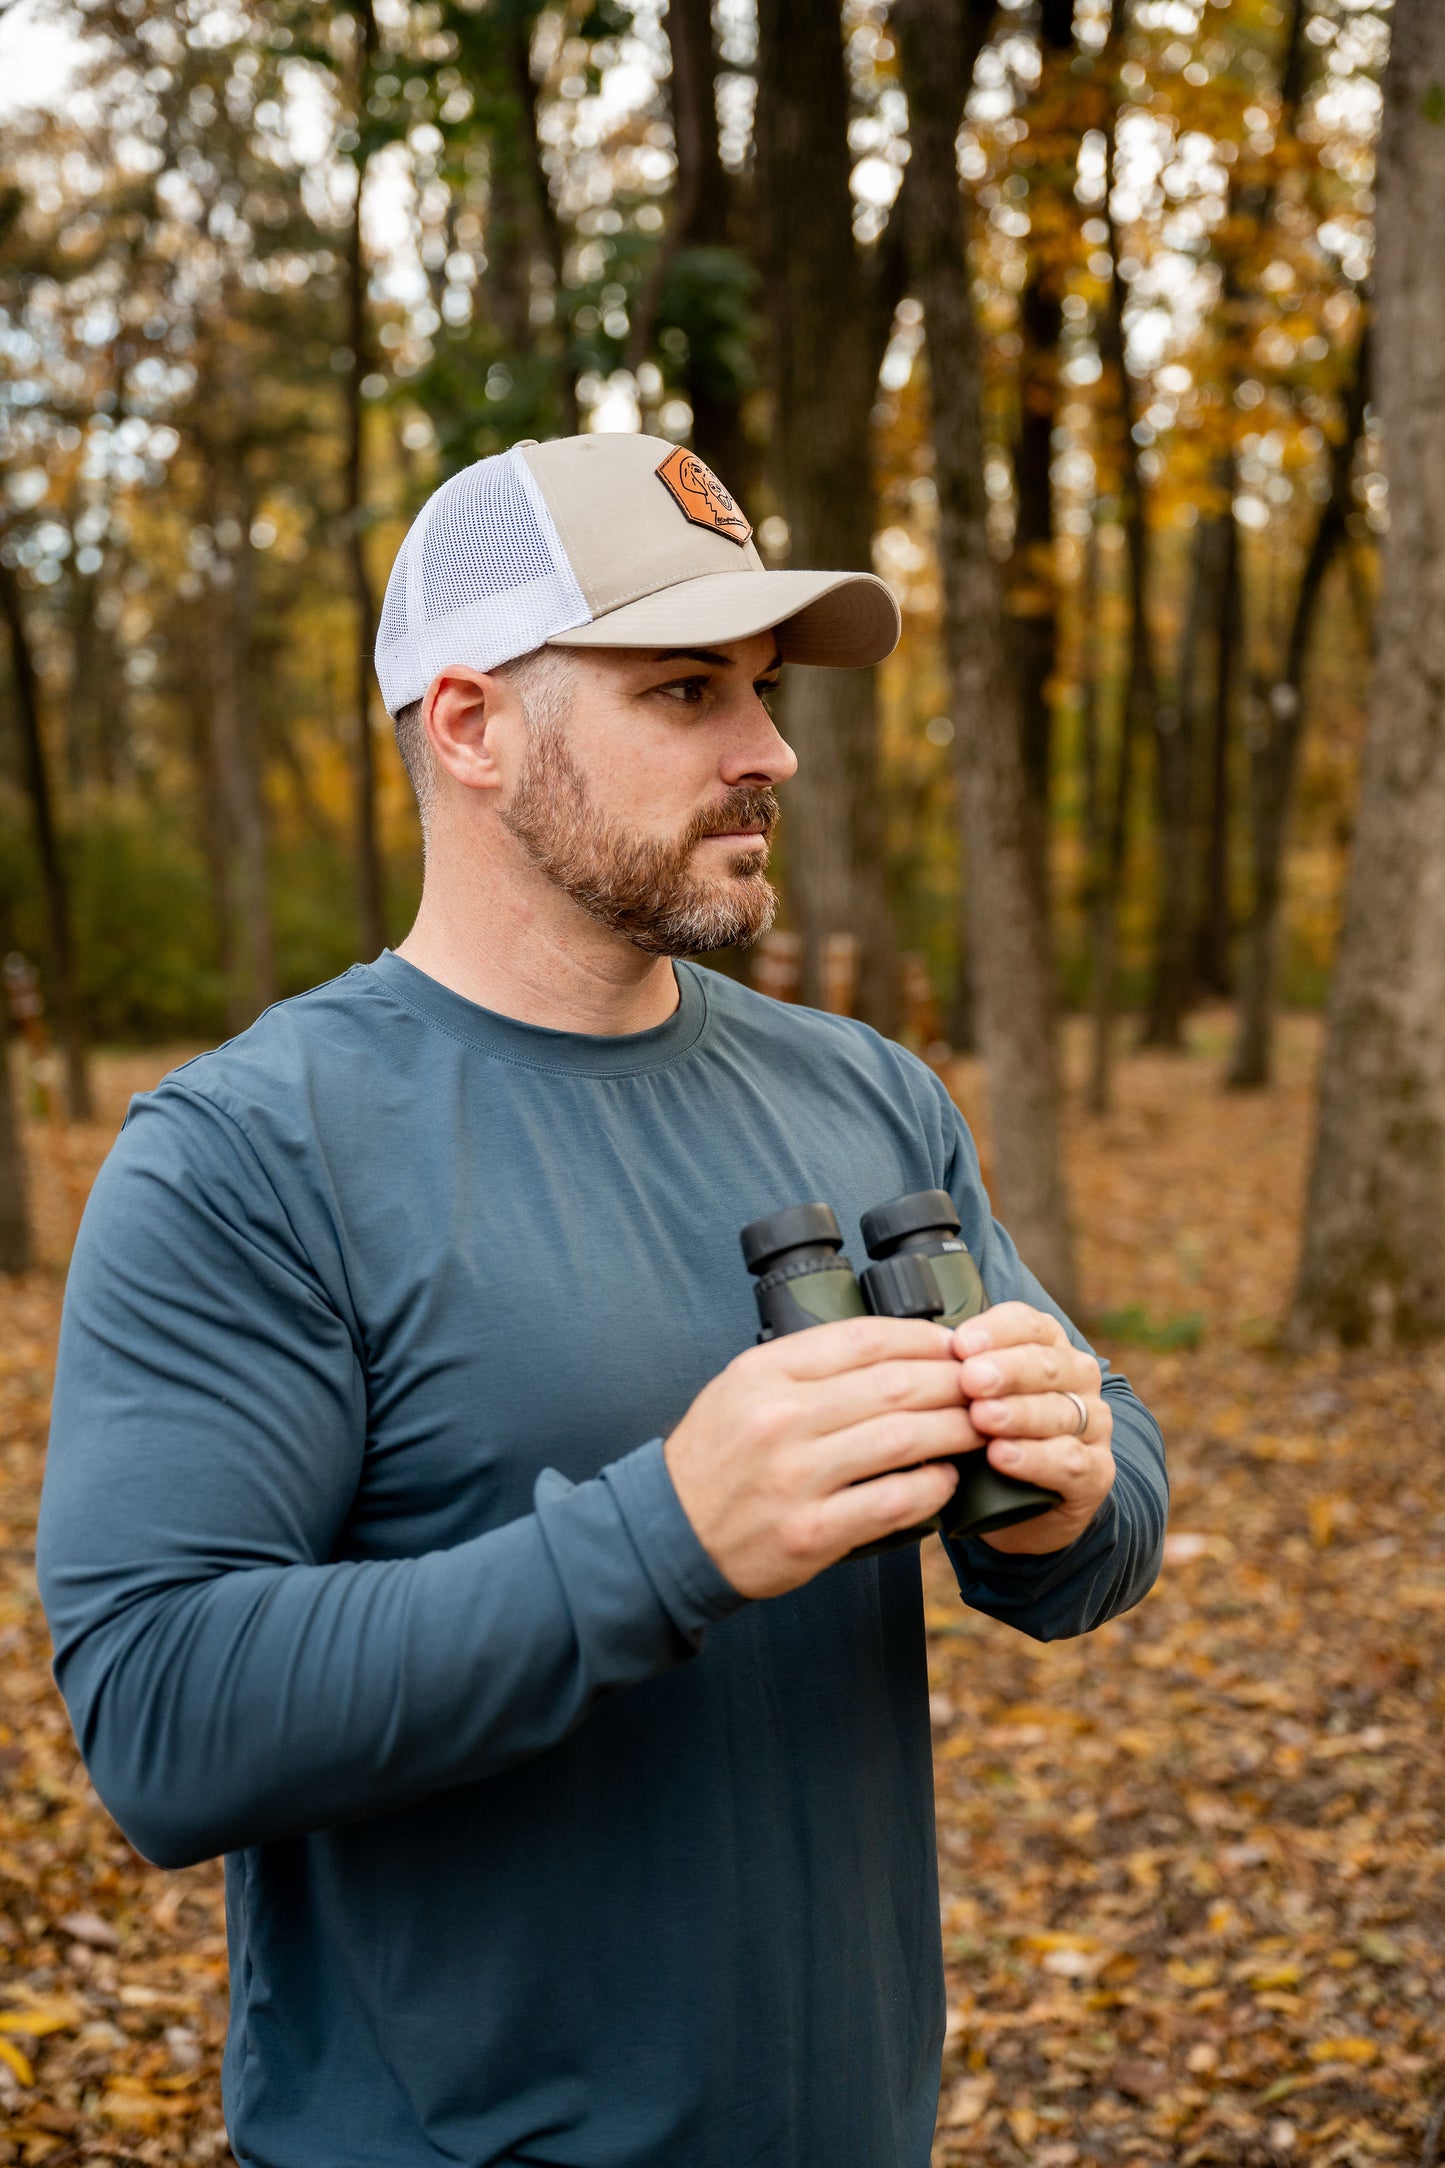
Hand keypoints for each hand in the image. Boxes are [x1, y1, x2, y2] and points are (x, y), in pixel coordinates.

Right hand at [665, 1317, 974, 1597]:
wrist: (668, 1533)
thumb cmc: (716, 1457)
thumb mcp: (742, 1386)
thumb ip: (806, 1365)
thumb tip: (892, 1350)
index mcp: (766, 1373)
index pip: (864, 1338)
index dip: (924, 1338)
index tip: (956, 1345)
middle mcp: (781, 1418)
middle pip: (894, 1385)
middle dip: (954, 1382)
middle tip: (986, 1385)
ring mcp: (797, 1477)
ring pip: (904, 1438)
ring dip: (956, 1429)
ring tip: (982, 1426)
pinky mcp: (811, 1532)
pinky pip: (894, 1501)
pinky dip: (933, 1487)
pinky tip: (949, 1478)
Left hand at [951, 1303, 1114, 1554]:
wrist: (1028, 1506)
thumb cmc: (993, 1438)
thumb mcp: (975, 1399)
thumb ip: (960, 1373)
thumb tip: (919, 1353)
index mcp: (1048, 1348)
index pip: (1029, 1324)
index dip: (996, 1331)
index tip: (960, 1343)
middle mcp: (1077, 1380)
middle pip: (1047, 1365)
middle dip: (1006, 1370)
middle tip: (969, 1379)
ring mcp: (1092, 1427)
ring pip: (1060, 1412)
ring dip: (1018, 1413)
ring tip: (982, 1418)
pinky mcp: (1095, 1473)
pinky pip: (1069, 1461)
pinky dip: (1034, 1457)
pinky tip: (1003, 1455)